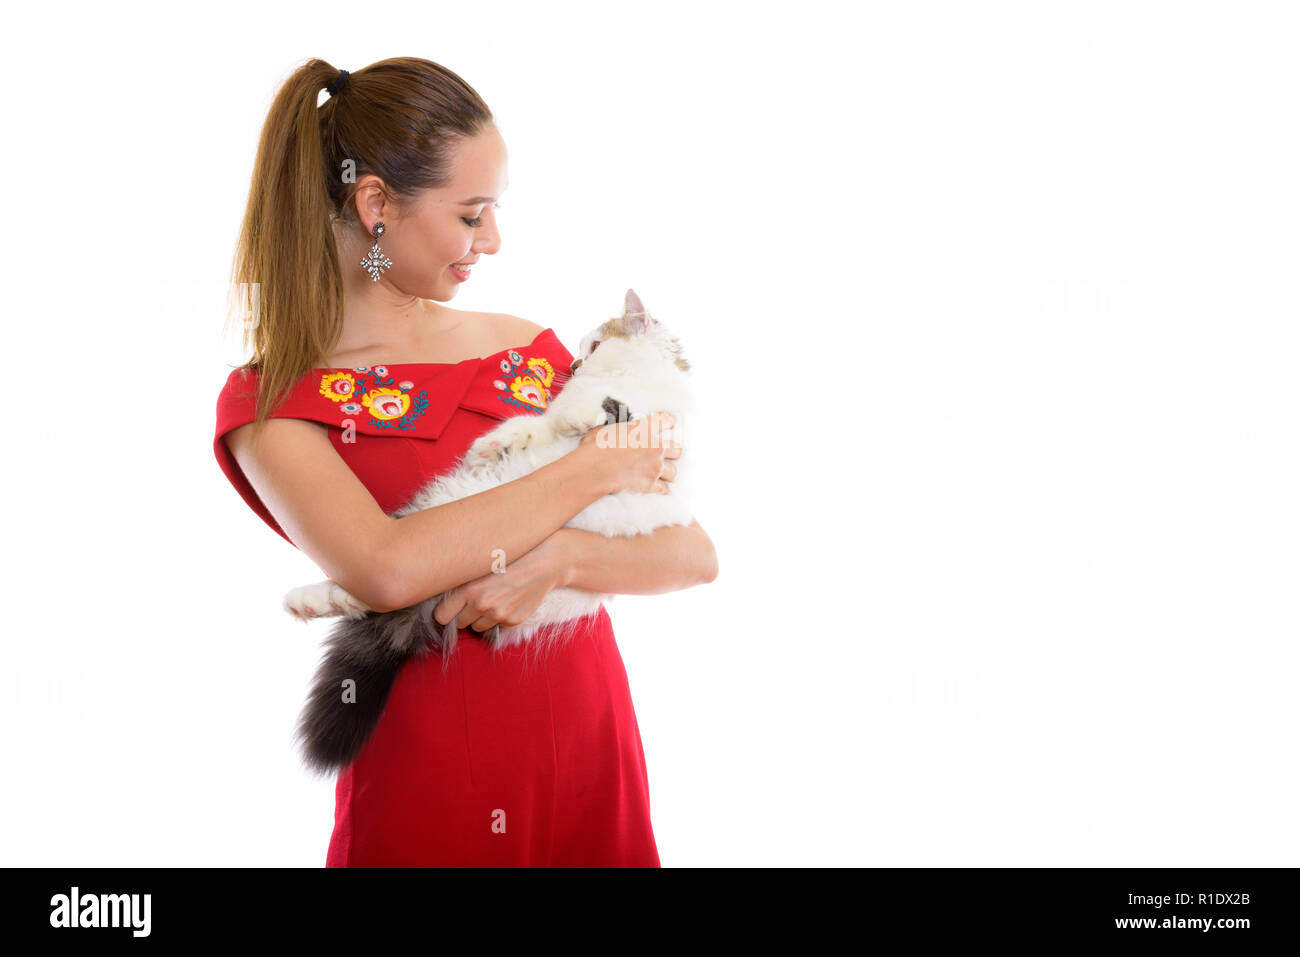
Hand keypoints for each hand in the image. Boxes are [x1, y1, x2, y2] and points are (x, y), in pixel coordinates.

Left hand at [432, 535, 565, 633]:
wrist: (546, 561)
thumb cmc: (512, 555)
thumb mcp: (481, 560)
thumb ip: (461, 578)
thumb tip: (441, 588)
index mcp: (468, 588)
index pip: (441, 616)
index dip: (445, 610)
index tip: (450, 605)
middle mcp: (482, 604)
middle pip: (459, 623)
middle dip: (464, 613)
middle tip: (475, 597)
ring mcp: (498, 615)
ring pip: (477, 627)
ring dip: (481, 616)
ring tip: (494, 596)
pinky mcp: (513, 620)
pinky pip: (497, 625)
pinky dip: (500, 616)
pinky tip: (508, 599)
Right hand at [577, 410, 681, 495]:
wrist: (597, 468)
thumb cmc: (597, 446)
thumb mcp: (606, 429)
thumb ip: (616, 430)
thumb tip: (612, 430)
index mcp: (644, 429)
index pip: (663, 421)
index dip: (669, 421)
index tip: (672, 421)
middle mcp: (654, 447)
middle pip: (676, 450)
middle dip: (674, 452)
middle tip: (669, 453)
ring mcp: (654, 467)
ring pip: (673, 472)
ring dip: (669, 472)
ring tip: (665, 474)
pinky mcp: (650, 484)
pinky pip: (663, 488)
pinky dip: (662, 489)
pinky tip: (661, 488)